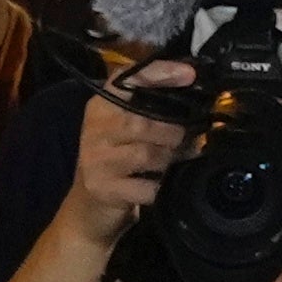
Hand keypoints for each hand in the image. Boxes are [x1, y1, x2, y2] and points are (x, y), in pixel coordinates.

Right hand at [62, 69, 194, 250]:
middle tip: (187, 139)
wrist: (88, 207)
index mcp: (100, 107)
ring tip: (175, 160)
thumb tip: (194, 94)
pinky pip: (146, 187)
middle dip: (173, 132)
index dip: (159, 74)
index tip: (189, 74)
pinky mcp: (104, 188)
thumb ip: (149, 108)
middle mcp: (94, 129)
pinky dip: (160, 187)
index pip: (126, 80)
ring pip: (147, 154)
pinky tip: (161, 185)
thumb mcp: (124, 128)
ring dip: (169, 159)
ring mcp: (96, 160)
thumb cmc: (115, 161)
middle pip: (141, 121)